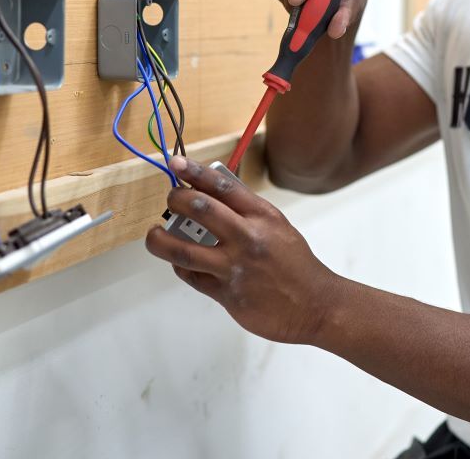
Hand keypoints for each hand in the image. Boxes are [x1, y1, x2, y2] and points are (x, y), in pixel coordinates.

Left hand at [145, 156, 345, 344]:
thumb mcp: (278, 228)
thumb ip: (248, 213)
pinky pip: (192, 277)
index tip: (176, 163)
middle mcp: (247, 238)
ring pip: (183, 250)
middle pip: (199, 209)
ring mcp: (235, 267)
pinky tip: (180, 263)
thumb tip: (212, 196)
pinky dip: (181, 268)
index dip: (194, 172)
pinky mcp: (227, 294)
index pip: (222, 185)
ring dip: (160, 241)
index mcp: (262, 216)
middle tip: (170, 201)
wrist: (315, 305)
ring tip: (154, 236)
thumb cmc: (296, 265)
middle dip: (175, 200)